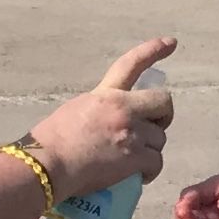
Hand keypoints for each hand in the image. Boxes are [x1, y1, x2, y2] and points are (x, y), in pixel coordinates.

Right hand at [25, 36, 176, 197]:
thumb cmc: (51, 143)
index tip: (171, 42)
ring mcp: (131, 133)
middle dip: (162, 116)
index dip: (153, 50)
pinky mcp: (135, 158)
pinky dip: (149, 172)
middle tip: (152, 129)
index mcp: (105, 94)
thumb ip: (100, 110)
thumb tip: (112, 123)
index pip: (132, 64)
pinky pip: (157, 162)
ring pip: (159, 139)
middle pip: (163, 102)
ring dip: (150, 150)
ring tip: (131, 161)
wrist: (47, 166)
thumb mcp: (76, 111)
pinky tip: (138, 176)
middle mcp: (122, 108)